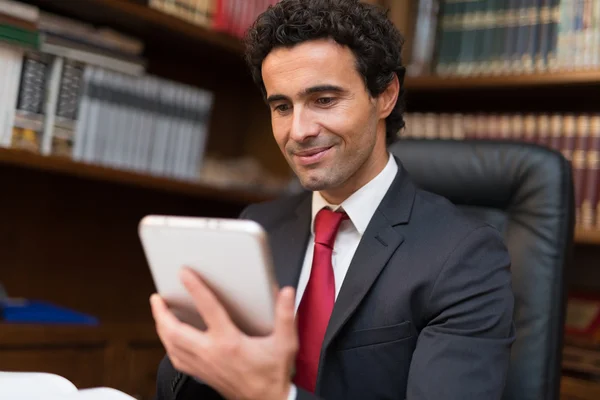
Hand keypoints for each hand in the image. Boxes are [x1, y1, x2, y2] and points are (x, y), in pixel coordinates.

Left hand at [150, 267, 297, 399]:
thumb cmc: (272, 374)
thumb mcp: (284, 343)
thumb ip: (285, 316)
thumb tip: (286, 293)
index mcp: (229, 342)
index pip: (208, 309)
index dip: (195, 288)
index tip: (184, 274)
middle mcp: (211, 353)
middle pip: (175, 332)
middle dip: (161, 314)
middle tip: (156, 298)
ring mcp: (203, 366)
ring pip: (171, 346)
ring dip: (161, 329)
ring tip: (159, 314)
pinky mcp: (202, 374)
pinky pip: (177, 360)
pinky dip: (168, 346)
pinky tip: (169, 340)